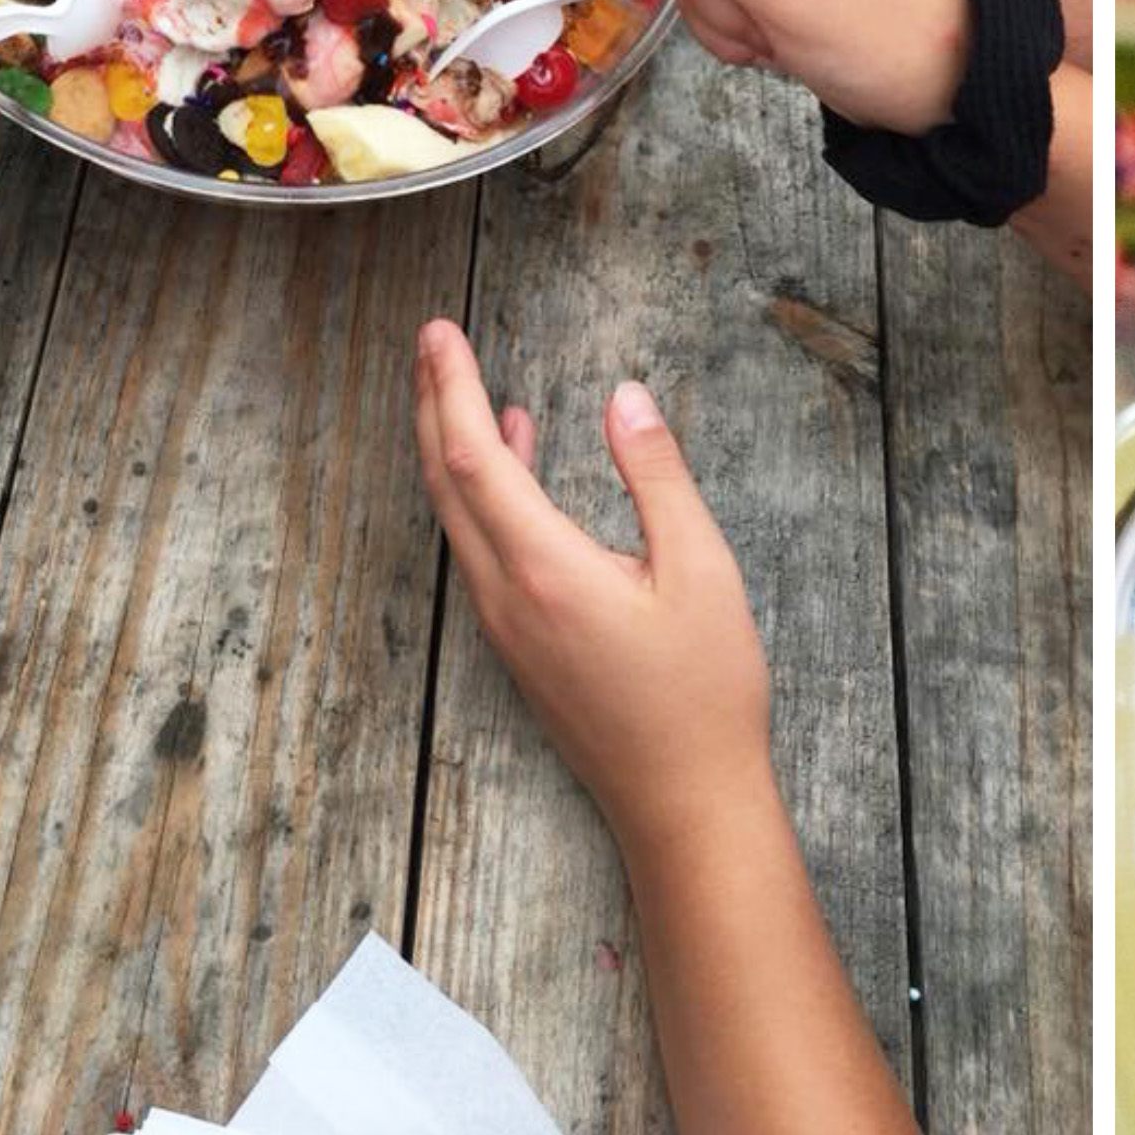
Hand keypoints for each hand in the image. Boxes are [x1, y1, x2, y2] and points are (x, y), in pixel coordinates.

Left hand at [412, 321, 770, 854]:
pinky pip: (481, 546)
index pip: (474, 458)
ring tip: (460, 385)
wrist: (684, 802)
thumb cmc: (703, 693)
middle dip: (431, 404)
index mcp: (544, 570)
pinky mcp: (521, 644)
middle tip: (431, 341)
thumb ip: (658, 478)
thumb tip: (625, 400)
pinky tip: (517, 454)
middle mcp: (506, 597)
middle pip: (445, 483)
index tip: (440, 332)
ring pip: (457, 517)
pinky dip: (483, 490)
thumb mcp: (701, 570)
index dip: (450, 388)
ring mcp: (507, 626)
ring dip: (450, 445)